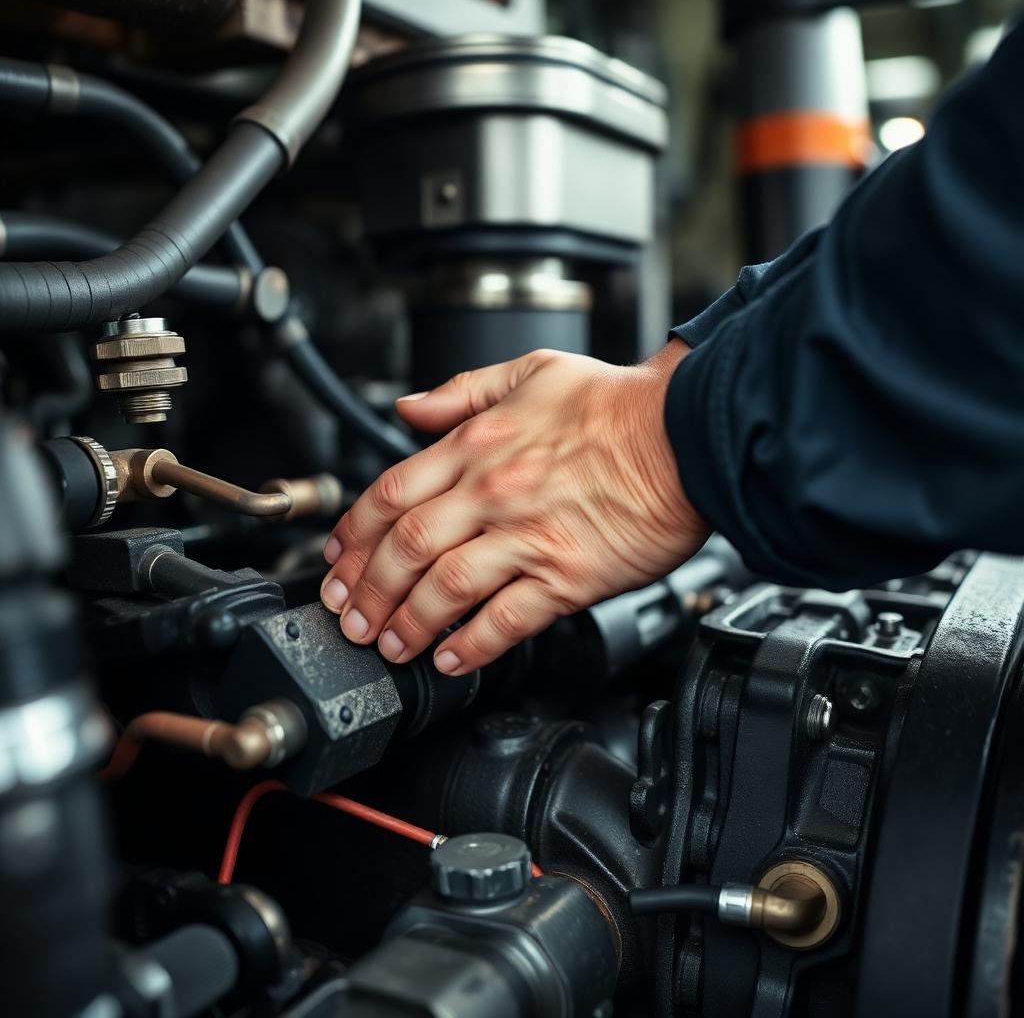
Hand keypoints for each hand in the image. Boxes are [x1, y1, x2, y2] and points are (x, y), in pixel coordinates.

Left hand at [320, 341, 708, 674]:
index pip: (391, 494)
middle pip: (406, 548)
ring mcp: (529, 536)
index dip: (353, 534)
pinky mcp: (568, 576)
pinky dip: (473, 646)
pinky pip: (507, 619)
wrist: (690, 432)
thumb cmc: (617, 405)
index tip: (339, 561)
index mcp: (479, 444)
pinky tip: (453, 660)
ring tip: (391, 646)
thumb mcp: (531, 372)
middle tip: (350, 618)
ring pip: (445, 588)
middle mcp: (494, 491)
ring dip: (409, 624)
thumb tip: (409, 407)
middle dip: (368, 591)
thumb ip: (462, 392)